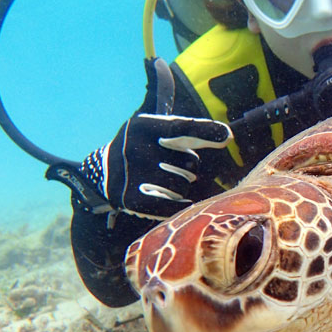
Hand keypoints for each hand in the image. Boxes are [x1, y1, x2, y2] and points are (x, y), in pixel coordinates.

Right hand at [79, 114, 231, 219]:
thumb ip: (187, 128)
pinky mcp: (131, 199)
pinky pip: (171, 205)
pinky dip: (180, 204)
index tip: (228, 136)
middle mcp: (135, 149)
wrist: (103, 173)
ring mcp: (131, 175)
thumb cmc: (142, 147)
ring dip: (183, 185)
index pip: (180, 127)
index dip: (205, 131)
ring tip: (167, 179)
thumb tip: (225, 133)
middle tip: (172, 165)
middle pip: (189, 162)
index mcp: (142, 126)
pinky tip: (180, 202)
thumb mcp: (154, 128)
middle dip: (189, 166)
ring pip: (183, 185)